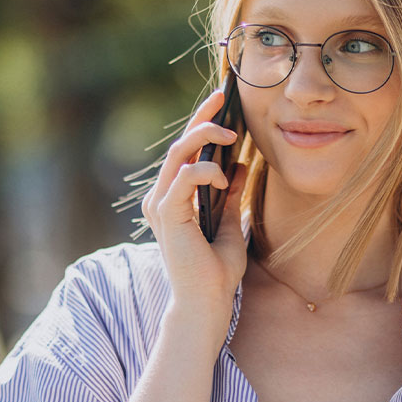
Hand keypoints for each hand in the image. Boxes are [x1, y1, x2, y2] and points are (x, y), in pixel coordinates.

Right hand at [140, 89, 248, 309]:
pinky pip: (185, 177)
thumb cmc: (216, 271)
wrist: (208, 302)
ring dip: (204, 137)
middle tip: (224, 99)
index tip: (223, 104)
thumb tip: (240, 165)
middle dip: (202, 118)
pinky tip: (223, 177)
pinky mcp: (167, 214)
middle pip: (178, 146)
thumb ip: (229, 195)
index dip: (201, 124)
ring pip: (178, 154)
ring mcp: (161, 205)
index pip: (185, 153)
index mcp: (173, 199)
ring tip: (230, 134)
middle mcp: (161, 198)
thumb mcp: (229, 224)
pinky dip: (206, 170)